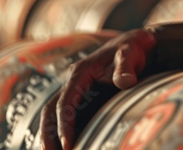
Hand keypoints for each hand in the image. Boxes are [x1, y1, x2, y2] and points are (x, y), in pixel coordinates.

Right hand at [39, 29, 155, 149]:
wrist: (134, 42)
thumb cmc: (131, 48)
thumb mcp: (130, 54)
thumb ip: (126, 67)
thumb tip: (126, 82)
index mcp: (80, 72)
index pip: (65, 102)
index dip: (64, 125)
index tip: (68, 145)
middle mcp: (73, 81)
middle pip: (51, 109)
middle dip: (48, 134)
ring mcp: (76, 88)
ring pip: (54, 112)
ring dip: (51, 133)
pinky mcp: (82, 94)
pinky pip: (66, 113)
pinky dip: (62, 128)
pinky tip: (65, 144)